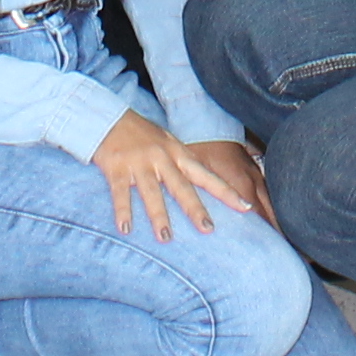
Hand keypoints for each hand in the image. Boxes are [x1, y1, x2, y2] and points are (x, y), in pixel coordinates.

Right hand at [90, 111, 257, 239]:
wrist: (109, 118)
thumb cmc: (142, 135)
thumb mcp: (168, 144)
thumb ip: (184, 163)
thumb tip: (205, 185)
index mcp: (178, 153)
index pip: (206, 175)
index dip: (226, 192)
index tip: (245, 207)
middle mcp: (162, 158)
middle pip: (182, 186)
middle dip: (195, 208)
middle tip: (208, 228)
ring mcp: (140, 163)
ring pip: (152, 192)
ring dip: (159, 216)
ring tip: (166, 238)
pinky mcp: (117, 167)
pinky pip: (121, 192)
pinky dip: (123, 211)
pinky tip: (126, 229)